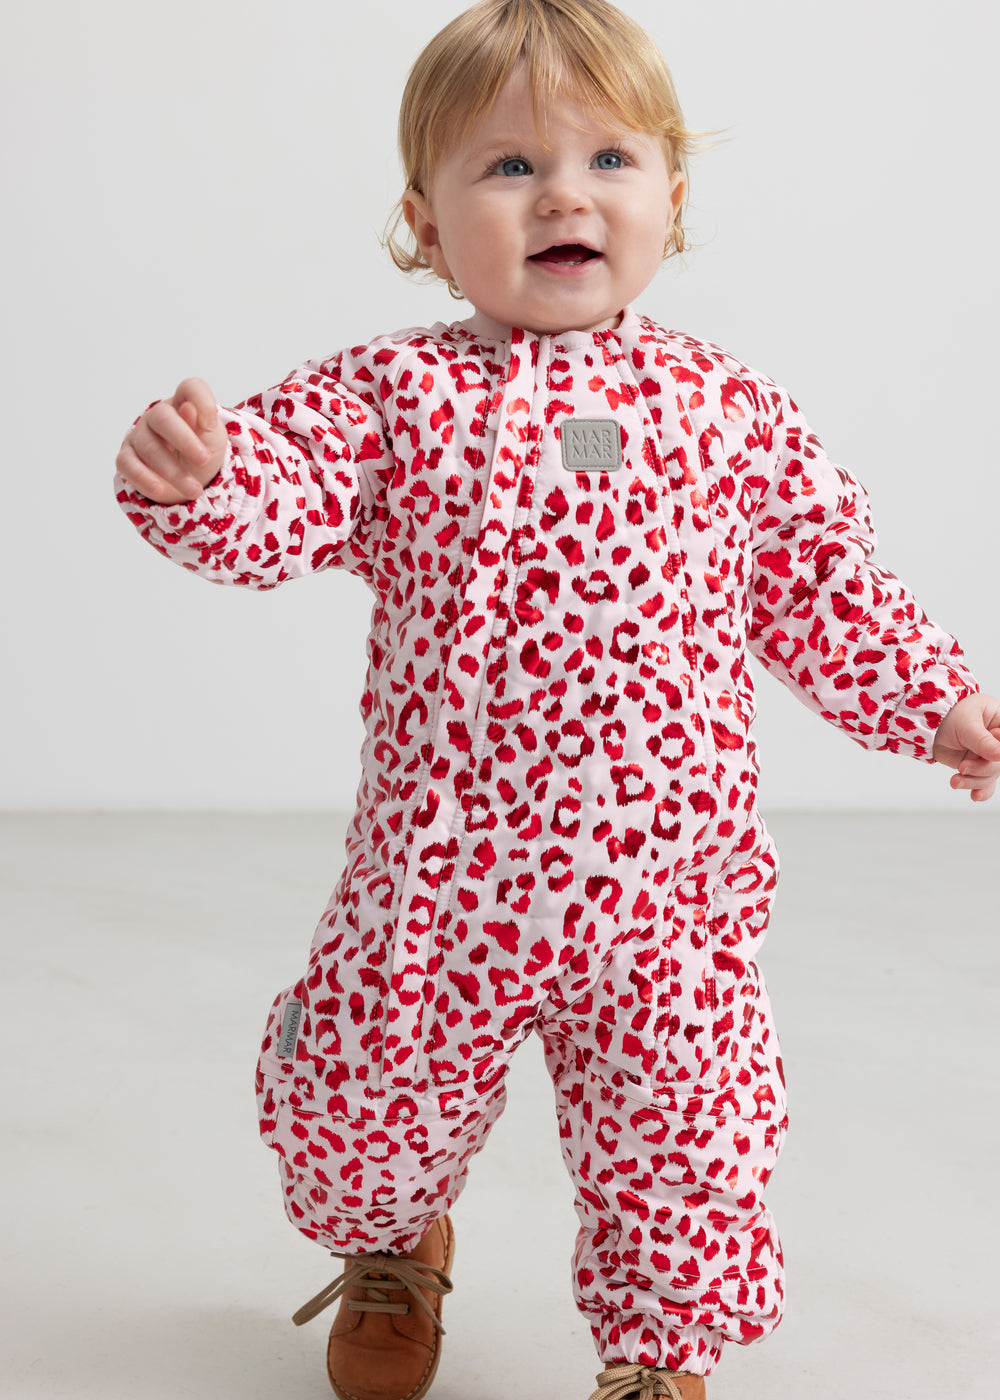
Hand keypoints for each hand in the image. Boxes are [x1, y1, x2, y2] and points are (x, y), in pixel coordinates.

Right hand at [116, 377, 227, 503]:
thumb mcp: (213, 441)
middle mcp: (158, 416)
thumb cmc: (202, 451)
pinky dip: (144, 479)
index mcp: (184, 405)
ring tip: (194, 489)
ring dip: (173, 471)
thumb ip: (203, 426)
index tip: (211, 426)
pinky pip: (128, 465)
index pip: (190, 388)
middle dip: (185, 441)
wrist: (190, 478)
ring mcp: (139, 436)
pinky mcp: (127, 458)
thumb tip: (189, 409)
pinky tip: (160, 490)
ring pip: (149, 448)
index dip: (202, 401)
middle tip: (204, 461)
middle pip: (163, 418)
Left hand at [932, 693, 999, 801]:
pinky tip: (975, 796)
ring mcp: (988, 756)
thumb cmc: (951, 715)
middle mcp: (998, 742)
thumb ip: (983, 741)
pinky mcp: (977, 768)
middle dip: (981, 769)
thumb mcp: (967, 724)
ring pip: (990, 775)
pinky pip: (985, 783)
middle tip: (963, 766)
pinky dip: (981, 791)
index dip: (999, 751)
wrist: (930, 726)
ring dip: (973, 781)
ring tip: (956, 780)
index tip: (991, 752)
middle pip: (999, 764)